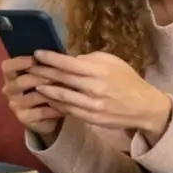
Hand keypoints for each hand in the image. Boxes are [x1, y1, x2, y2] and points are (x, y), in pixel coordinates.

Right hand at [1, 55, 63, 137]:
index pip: (7, 67)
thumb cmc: (46, 86)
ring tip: (64, 89)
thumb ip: (46, 63)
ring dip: (49, 93)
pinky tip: (65, 105)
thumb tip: (57, 54)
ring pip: (30, 98)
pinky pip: (40, 112)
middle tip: (56, 75)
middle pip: (19, 82)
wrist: (47, 114)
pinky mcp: (24, 119)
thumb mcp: (44, 73)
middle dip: (38, 78)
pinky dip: (53, 108)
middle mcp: (10, 90)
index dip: (20, 62)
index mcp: (11, 75)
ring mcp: (16, 106)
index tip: (35, 58)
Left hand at [30, 50, 172, 139]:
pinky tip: (47, 97)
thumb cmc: (126, 79)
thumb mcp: (112, 62)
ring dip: (44, 89)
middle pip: (61, 79)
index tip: (37, 53)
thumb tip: (68, 58)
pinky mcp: (91, 118)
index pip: (68, 63)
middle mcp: (94, 88)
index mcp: (100, 71)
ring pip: (61, 97)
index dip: (50, 58)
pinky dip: (55, 103)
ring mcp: (92, 105)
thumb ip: (89, 59)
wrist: (144, 107)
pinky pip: (67, 110)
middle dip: (42, 72)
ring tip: (32, 83)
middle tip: (28, 67)